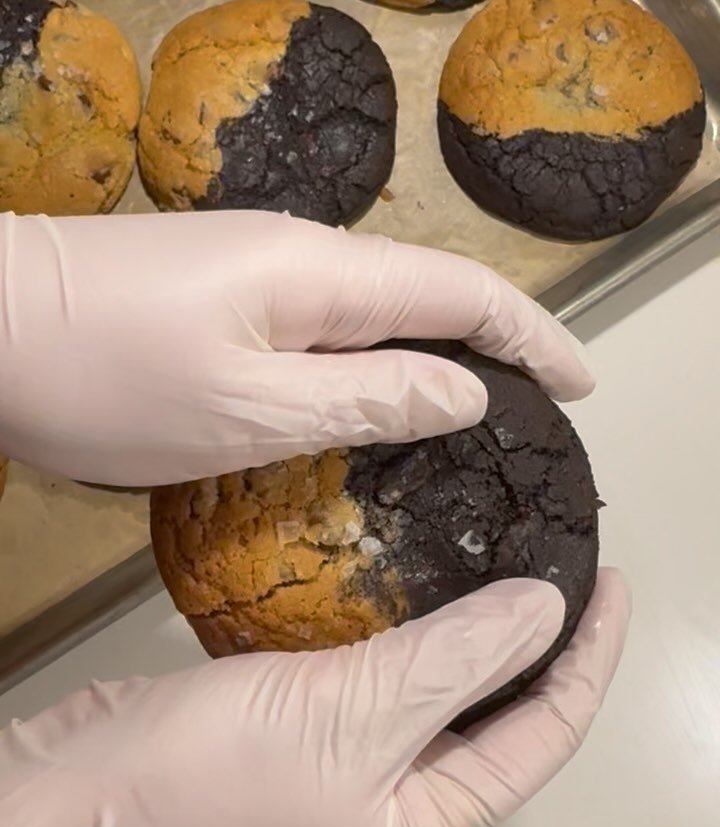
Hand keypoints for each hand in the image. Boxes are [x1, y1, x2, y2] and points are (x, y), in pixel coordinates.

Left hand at [0, 210, 591, 485]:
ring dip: (437, 360)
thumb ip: (366, 400)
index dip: (534, 337)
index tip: (581, 384)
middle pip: (429, 297)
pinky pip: (328, 331)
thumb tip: (463, 391)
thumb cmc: (103, 374)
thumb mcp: (250, 411)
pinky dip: (375, 369)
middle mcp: (302, 262)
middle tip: (540, 415)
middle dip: (498, 349)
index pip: (464, 293)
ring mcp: (261, 277)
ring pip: (378, 317)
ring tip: (479, 420)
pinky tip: (379, 406)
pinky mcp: (227, 300)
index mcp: (321, 278)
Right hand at [0, 569, 628, 826]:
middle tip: (558, 556)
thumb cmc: (216, 778)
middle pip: (497, 705)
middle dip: (538, 636)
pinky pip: (379, 656)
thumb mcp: (353, 718)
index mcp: (427, 818)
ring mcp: (350, 749)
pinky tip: (410, 567)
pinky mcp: (304, 707)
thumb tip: (547, 612)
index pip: (544, 733)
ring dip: (472, 618)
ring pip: (437, 675)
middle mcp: (399, 789)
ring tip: (499, 550)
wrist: (83, 789)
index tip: (609, 583)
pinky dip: (406, 613)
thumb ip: (454, 662)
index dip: (588, 658)